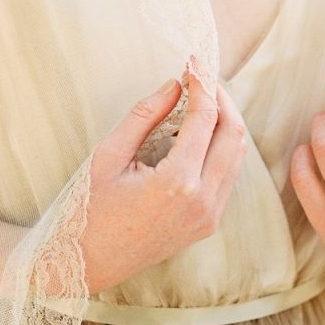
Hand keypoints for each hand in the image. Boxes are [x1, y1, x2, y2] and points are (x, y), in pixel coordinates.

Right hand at [81, 69, 247, 293]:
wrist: (87, 263)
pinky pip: (227, 175)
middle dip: (221, 98)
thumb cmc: (90, 208)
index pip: (206, 118)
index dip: (202, 83)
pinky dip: (220, 146)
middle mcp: (202, 201)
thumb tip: (174, 85)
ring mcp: (209, 216)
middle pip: (234, 133)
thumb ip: (144, 115)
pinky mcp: (208, 224)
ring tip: (199, 99)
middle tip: (200, 77)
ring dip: (224, 121)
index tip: (193, 61)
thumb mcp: (109, 154)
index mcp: (177, 182)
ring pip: (237, 155)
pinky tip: (196, 133)